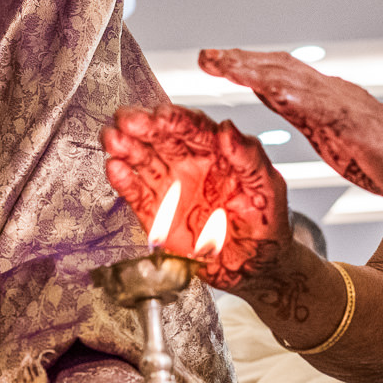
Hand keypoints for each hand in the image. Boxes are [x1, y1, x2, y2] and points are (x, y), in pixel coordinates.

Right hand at [103, 104, 289, 289]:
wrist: (254, 268)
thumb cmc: (265, 225)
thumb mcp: (268, 188)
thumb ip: (249, 157)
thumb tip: (228, 130)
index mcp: (216, 153)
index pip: (193, 128)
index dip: (176, 119)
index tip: (161, 114)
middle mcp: (189, 165)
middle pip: (162, 139)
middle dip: (143, 127)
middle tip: (127, 119)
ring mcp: (170, 188)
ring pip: (144, 161)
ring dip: (127, 148)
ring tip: (113, 138)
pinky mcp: (155, 214)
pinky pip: (136, 194)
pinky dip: (124, 182)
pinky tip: (115, 168)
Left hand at [197, 49, 382, 213]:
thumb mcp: (329, 136)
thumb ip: (302, 113)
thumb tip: (269, 94)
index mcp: (326, 97)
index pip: (279, 73)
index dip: (244, 64)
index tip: (211, 60)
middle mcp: (336, 93)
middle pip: (282, 68)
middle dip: (242, 60)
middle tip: (206, 56)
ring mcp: (350, 105)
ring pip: (299, 81)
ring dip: (260, 71)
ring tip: (228, 66)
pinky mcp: (364, 125)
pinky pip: (328, 108)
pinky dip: (300, 98)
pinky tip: (276, 93)